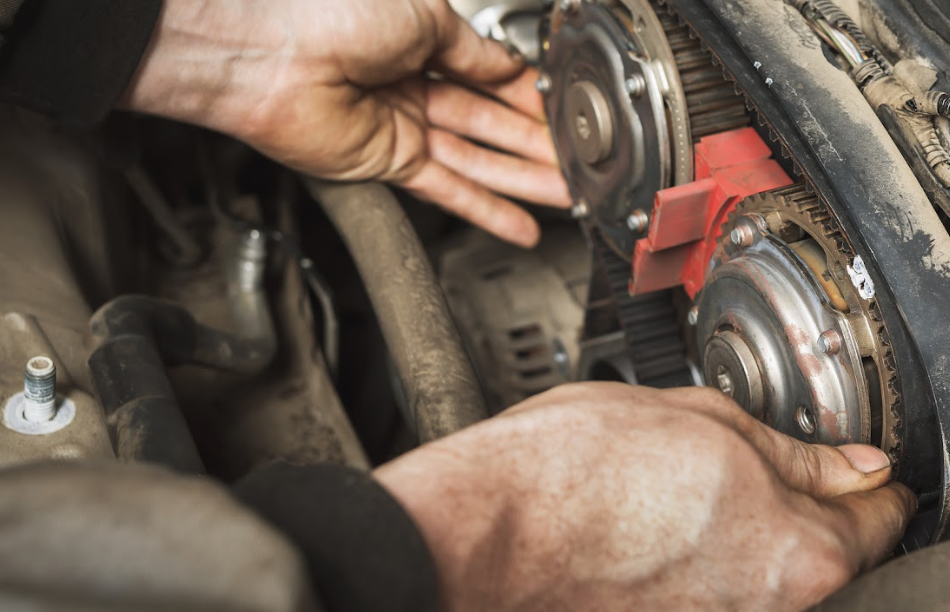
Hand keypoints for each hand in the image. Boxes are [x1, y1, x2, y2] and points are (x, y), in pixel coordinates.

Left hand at [123, 0, 569, 246]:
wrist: (269, 50)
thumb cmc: (328, 11)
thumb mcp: (426, 15)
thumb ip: (475, 51)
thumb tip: (510, 67)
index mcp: (420, 40)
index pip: (492, 76)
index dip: (532, 96)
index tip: (569, 113)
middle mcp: (411, 85)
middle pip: (491, 124)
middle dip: (540, 144)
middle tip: (582, 162)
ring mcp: (401, 127)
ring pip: (478, 161)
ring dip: (525, 181)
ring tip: (570, 196)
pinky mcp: (387, 164)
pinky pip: (448, 191)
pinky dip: (486, 211)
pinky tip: (521, 226)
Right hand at [374, 382, 915, 609]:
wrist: (490, 533)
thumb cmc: (574, 474)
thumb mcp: (703, 421)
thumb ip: (794, 452)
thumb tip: (852, 466)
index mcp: (800, 549)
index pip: (885, 518)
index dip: (872, 481)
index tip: (859, 468)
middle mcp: (774, 608)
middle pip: (831, 556)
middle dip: (810, 510)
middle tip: (760, 465)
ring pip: (772, 579)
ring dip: (754, 541)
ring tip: (696, 496)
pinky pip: (724, 598)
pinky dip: (711, 569)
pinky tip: (666, 531)